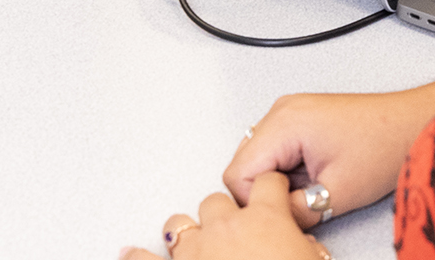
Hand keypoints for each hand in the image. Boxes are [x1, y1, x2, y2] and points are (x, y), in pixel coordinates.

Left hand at [120, 173, 322, 259]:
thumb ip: (305, 249)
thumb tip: (301, 247)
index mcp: (266, 220)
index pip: (266, 183)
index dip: (269, 187)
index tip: (269, 192)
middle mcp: (226, 227)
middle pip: (216, 200)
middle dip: (222, 214)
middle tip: (231, 232)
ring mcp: (194, 250)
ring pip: (179, 223)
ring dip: (185, 231)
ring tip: (192, 243)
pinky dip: (136, 258)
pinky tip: (129, 254)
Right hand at [225, 77, 434, 228]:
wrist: (413, 124)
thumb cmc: (385, 145)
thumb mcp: (337, 193)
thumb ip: (295, 212)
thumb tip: (274, 225)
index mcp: (285, 122)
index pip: (237, 173)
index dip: (257, 200)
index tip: (287, 207)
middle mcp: (282, 111)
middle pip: (244, 164)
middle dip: (268, 190)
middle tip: (304, 198)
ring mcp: (291, 111)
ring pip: (260, 158)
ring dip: (280, 180)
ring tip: (316, 182)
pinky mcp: (302, 118)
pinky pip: (277, 150)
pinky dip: (290, 169)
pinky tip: (318, 172)